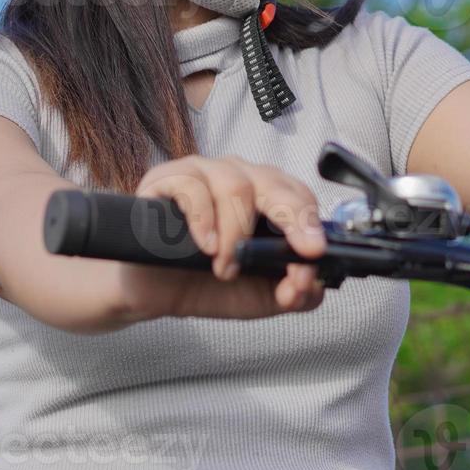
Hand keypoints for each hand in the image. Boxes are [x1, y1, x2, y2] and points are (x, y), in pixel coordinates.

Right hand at [120, 155, 327, 320]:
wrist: (154, 291)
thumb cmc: (207, 282)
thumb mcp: (261, 296)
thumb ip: (294, 293)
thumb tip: (309, 283)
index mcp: (267, 198)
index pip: (300, 196)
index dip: (310, 222)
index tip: (315, 251)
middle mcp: (238, 178)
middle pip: (273, 182)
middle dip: (291, 216)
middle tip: (297, 250)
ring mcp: (203, 173)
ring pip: (235, 185)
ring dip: (236, 234)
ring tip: (224, 268)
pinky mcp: (167, 179)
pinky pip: (192, 187)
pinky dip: (204, 219)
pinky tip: (205, 245)